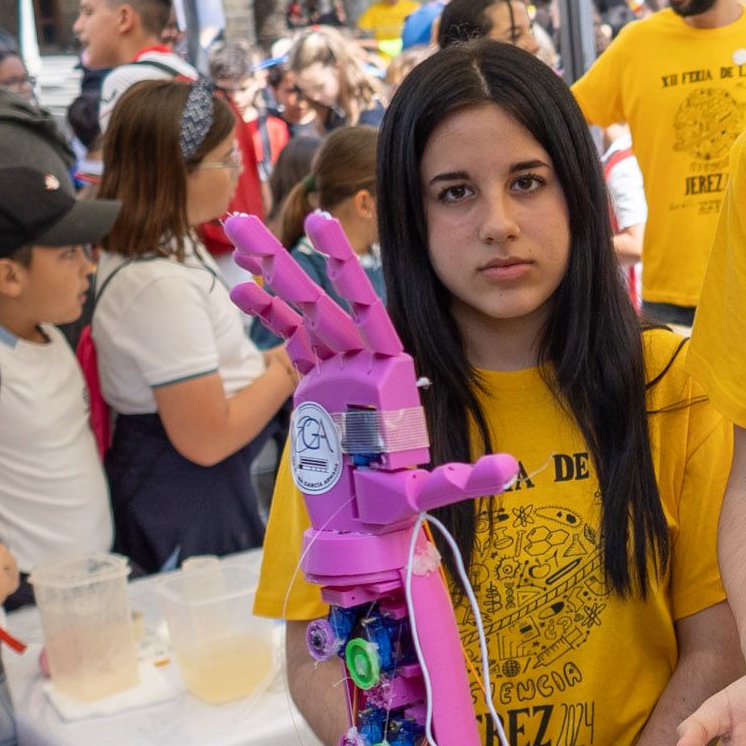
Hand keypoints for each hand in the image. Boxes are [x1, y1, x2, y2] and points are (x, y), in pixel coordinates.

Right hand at [227, 215, 511, 548]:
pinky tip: (239, 287)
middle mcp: (361, 363)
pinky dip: (267, 315)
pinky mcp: (314, 387)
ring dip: (270, 273)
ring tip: (238, 233)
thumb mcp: (430, 491)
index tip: (319, 225)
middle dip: (287, 257)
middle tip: (250, 219)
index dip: (341, 266)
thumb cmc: (397, 508)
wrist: (367, 526)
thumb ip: (465, 480)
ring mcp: (335, 371)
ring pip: (301, 311)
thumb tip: (507, 471)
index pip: (366, 308)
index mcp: (387, 372)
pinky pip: (290, 342)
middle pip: (324, 298)